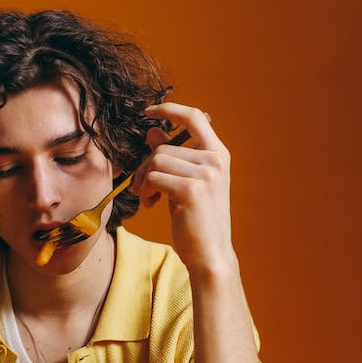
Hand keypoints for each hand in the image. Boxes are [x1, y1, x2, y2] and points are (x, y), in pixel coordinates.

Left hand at [132, 102, 234, 275]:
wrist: (210, 253)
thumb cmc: (198, 219)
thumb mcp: (187, 182)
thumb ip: (173, 155)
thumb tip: (153, 131)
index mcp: (219, 154)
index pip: (195, 117)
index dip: (170, 109)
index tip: (149, 111)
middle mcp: (215, 160)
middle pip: (164, 146)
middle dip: (145, 166)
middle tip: (142, 187)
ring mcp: (206, 174)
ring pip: (156, 161)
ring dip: (143, 180)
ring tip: (147, 197)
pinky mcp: (191, 189)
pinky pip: (154, 178)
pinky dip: (145, 190)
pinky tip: (150, 204)